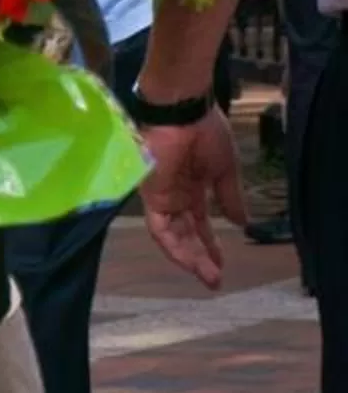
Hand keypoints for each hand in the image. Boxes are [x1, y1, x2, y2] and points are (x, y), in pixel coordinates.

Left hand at [140, 111, 247, 289]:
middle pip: (186, 234)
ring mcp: (162, 197)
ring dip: (189, 258)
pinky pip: (160, 228)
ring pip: (173, 236)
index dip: (211, 244)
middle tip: (215, 279)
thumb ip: (230, 198)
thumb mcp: (225, 170)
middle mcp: (175, 197)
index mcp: (193, 188)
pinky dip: (173, 245)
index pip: (200, 223)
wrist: (184, 113)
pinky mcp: (151, 196)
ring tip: (207, 275)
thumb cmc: (206, 133)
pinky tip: (189, 260)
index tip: (223, 264)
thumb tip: (242, 223)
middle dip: (201, 257)